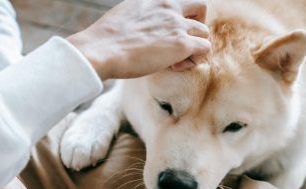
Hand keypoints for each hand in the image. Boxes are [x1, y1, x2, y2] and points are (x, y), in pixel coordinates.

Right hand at [67, 0, 210, 79]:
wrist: (100, 50)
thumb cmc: (105, 41)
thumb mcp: (123, 15)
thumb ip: (139, 16)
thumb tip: (138, 29)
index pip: (179, 1)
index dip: (179, 17)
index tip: (167, 33)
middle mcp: (168, 5)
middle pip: (200, 7)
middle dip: (195, 25)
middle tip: (181, 42)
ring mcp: (176, 24)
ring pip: (204, 31)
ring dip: (193, 47)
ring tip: (175, 60)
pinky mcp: (181, 43)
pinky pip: (205, 49)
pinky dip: (194, 60)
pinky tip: (175, 67)